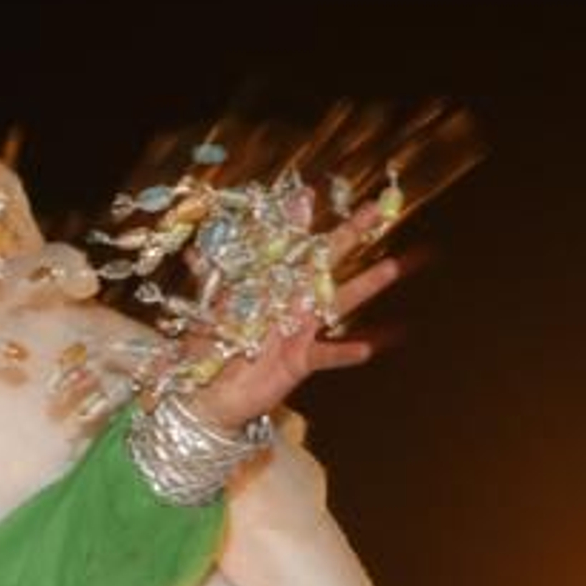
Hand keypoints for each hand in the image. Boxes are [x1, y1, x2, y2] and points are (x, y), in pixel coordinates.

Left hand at [191, 201, 398, 431]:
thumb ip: (211, 279)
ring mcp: (299, 331)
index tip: (309, 193)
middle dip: (349, 237)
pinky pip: (326, 356)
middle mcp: (290, 303)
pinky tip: (367, 347)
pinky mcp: (300, 361)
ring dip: (365, 286)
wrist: (210, 393)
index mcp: (269, 286)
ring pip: (337, 303)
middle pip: (325, 264)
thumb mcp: (211, 310)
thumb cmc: (213, 348)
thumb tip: (193, 248)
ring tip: (392, 267)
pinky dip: (344, 353)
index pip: (286, 249)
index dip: (297, 223)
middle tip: (375, 211)